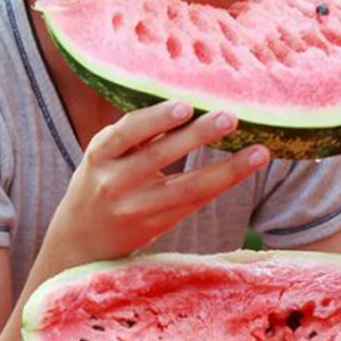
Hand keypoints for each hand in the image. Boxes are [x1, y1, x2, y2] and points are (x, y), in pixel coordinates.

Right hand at [44, 102, 269, 266]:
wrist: (81, 240)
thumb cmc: (102, 180)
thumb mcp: (106, 154)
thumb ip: (137, 132)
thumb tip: (188, 99)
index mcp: (100, 155)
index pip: (126, 133)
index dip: (155, 119)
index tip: (185, 105)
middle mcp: (114, 183)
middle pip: (159, 157)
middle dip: (197, 136)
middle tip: (230, 116)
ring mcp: (136, 209)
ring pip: (187, 188)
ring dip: (227, 169)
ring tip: (259, 152)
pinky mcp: (157, 226)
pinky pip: (195, 203)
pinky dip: (222, 184)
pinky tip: (246, 169)